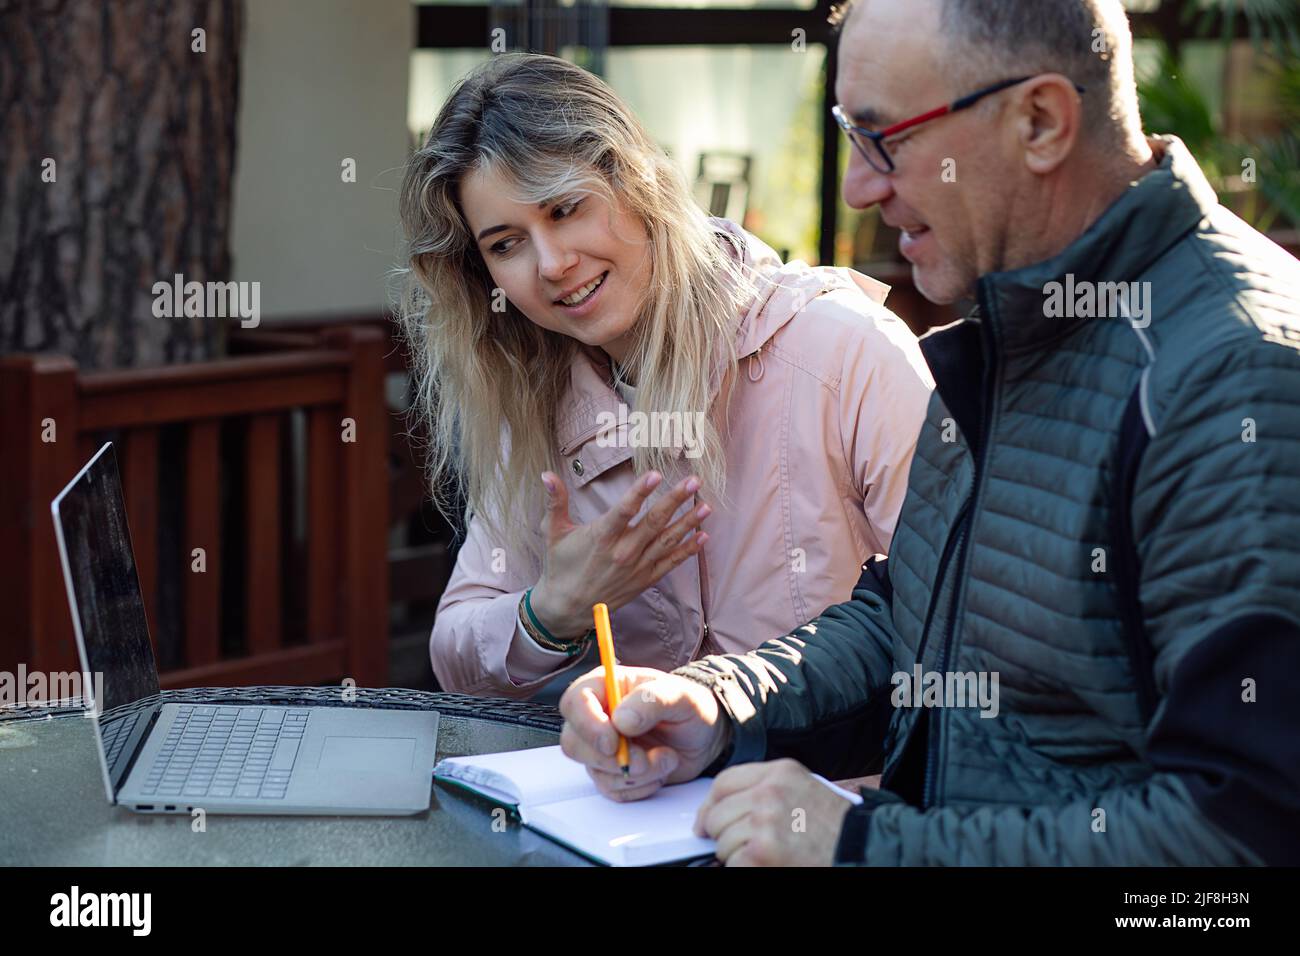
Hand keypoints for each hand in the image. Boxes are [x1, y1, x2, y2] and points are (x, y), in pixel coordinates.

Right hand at [529, 470, 709, 636]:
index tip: (656, 474)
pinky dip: (687, 551)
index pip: (624, 511)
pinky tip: (702, 536)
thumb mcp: (553, 532)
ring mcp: (636, 567)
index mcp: (601, 537)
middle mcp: (622, 552)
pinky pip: (670, 563)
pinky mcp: (644, 580)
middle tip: (693, 482)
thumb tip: (546, 474)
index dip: (640, 492)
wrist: (566, 608)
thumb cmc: (560, 566)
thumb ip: (555, 501)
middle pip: (653, 522)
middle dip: (675, 500)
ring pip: (667, 541)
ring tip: (706, 506)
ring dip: (688, 523)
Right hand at [559, 666, 731, 800]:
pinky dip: (639, 787)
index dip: (587, 725)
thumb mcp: (682, 696)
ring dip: (634, 774)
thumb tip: (620, 720)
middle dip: (610, 759)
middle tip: (645, 759)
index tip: (613, 741)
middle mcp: (598, 717)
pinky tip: (660, 771)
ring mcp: (602, 747)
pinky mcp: (612, 773)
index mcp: (606, 687)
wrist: (705, 737)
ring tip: (666, 759)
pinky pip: (612, 790)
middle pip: (573, 743)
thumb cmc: (691, 707)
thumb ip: (652, 700)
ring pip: (594, 770)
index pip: (573, 702)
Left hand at [693, 759, 852, 865]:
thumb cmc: (839, 827)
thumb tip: (728, 808)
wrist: (864, 848)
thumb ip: (767, 790)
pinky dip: (743, 867)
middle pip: (717, 813)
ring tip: (765, 855)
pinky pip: (732, 862)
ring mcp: (764, 821)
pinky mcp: (762, 851)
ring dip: (736, 855)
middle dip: (723, 834)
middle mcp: (769, 792)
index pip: (724, 782)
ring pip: (722, 842)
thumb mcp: (805, 789)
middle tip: (741, 846)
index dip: (710, 805)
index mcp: (779, 772)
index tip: (706, 820)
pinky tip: (765, 864)